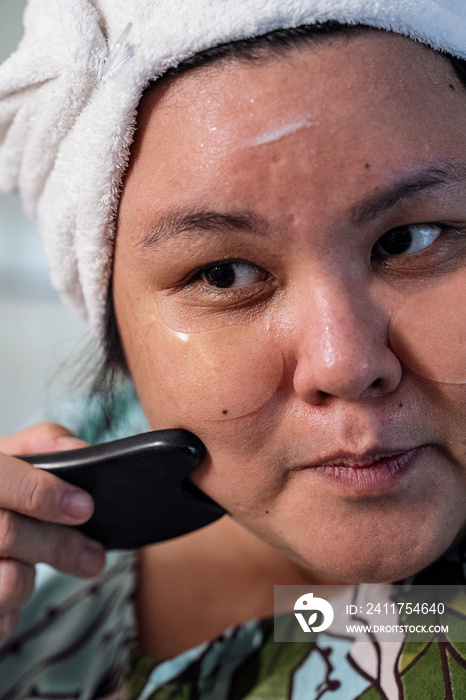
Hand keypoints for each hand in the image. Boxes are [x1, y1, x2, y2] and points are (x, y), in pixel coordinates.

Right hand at [0, 422, 105, 644]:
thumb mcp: (9, 457)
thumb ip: (43, 443)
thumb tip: (80, 451)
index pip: (1, 480)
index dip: (44, 494)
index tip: (85, 507)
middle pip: (10, 534)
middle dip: (60, 545)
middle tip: (94, 556)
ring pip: (8, 581)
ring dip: (31, 579)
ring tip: (32, 566)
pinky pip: (1, 620)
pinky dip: (12, 610)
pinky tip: (10, 586)